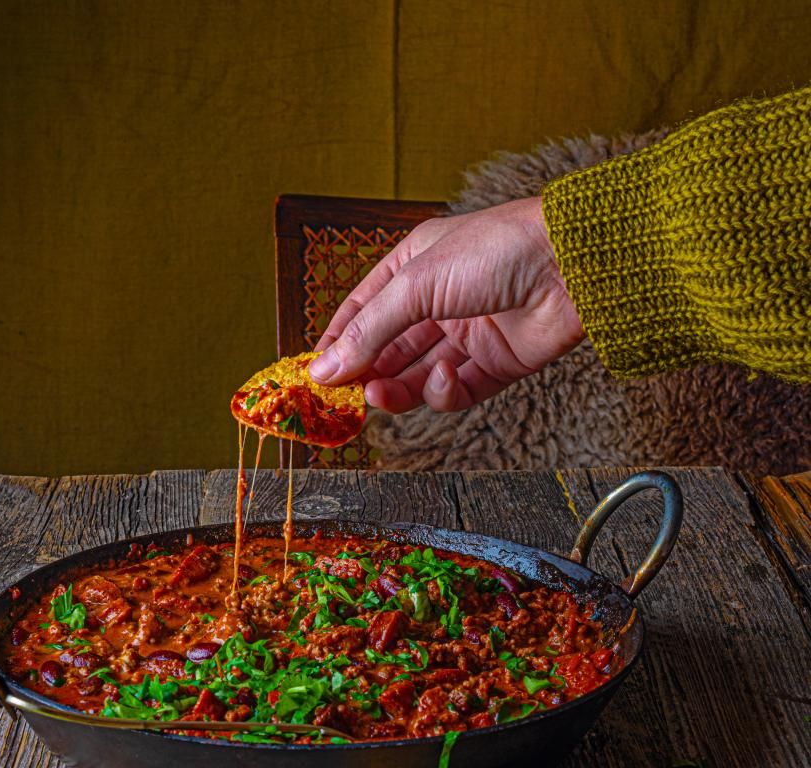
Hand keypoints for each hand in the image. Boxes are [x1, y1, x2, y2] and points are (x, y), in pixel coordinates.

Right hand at [308, 197, 584, 412]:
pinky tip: (442, 380)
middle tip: (345, 395)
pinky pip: (456, 390)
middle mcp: (439, 301)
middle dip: (366, 371)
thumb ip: (370, 330)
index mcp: (414, 267)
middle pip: (388, 348)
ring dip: (396, 389)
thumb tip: (325, 368)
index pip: (363, 309)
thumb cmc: (497, 251)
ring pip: (418, 374)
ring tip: (380, 395)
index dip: (339, 341)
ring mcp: (468, 335)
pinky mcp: (496, 365)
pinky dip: (443, 392)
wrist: (574, 264)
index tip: (316, 373)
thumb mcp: (417, 285)